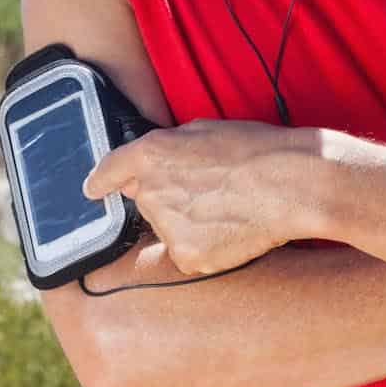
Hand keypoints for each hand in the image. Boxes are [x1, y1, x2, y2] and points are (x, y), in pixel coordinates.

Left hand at [83, 120, 309, 275]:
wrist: (293, 185)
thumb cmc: (259, 150)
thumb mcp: (205, 130)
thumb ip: (170, 148)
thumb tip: (156, 162)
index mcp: (151, 153)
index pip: (110, 170)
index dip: (101, 180)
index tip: (92, 189)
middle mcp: (150, 191)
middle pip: (147, 200)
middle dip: (169, 197)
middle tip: (209, 191)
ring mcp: (166, 227)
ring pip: (168, 228)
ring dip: (188, 222)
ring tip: (227, 209)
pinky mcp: (186, 256)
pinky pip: (187, 253)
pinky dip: (205, 246)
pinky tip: (231, 230)